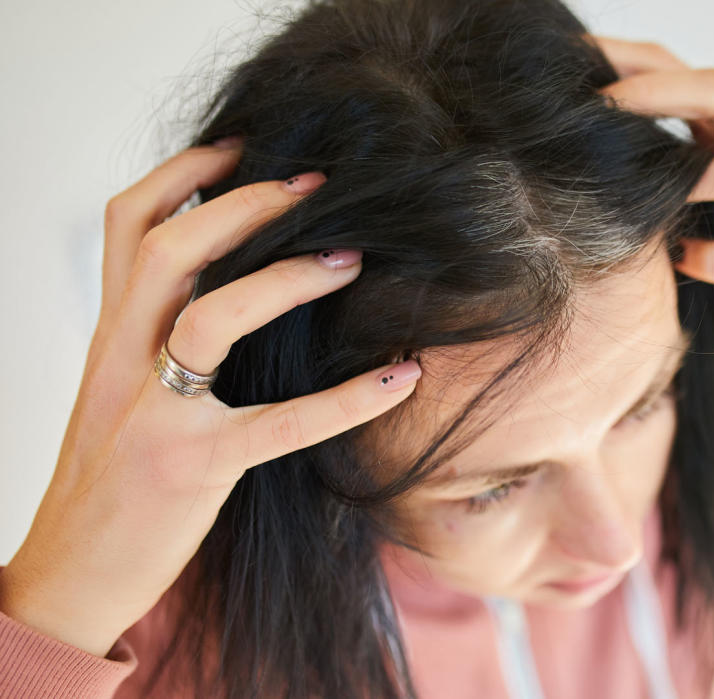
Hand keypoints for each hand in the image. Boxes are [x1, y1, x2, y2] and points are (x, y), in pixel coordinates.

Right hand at [0, 139, 421, 657]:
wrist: (71, 573)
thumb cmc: (110, 479)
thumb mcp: (116, 392)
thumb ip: (154, 337)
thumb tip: (220, 288)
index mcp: (109, 336)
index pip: (127, 227)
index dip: (181, 175)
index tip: (242, 147)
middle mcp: (121, 361)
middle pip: (168, 251)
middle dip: (243, 205)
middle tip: (315, 186)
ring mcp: (155, 415)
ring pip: (211, 318)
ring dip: (287, 278)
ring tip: (353, 259)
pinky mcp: (195, 468)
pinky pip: (282, 424)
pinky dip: (348, 398)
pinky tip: (401, 376)